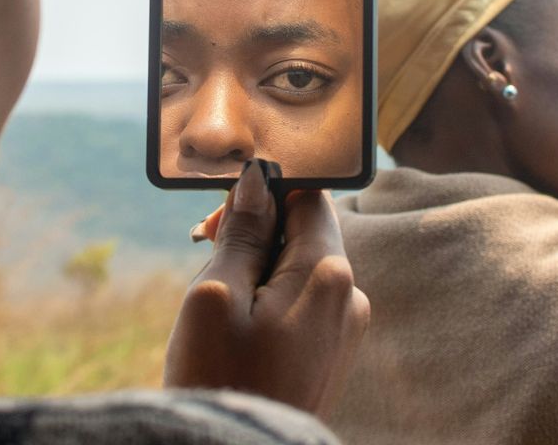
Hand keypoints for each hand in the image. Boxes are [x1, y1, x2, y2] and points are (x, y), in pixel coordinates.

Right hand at [163, 159, 369, 420]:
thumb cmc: (221, 377)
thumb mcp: (216, 293)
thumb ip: (241, 232)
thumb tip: (257, 180)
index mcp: (328, 273)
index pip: (309, 195)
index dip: (263, 192)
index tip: (220, 218)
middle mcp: (350, 296)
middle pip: (307, 230)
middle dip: (256, 231)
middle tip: (207, 252)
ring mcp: (345, 328)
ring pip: (302, 266)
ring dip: (260, 265)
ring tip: (221, 297)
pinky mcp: (333, 351)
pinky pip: (305, 300)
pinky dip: (271, 296)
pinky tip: (239, 323)